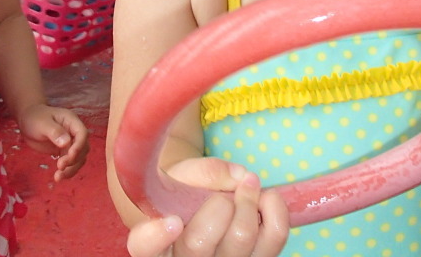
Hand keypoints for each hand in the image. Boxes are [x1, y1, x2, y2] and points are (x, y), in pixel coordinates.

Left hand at [16, 103, 89, 180]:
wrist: (27, 120)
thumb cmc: (34, 118)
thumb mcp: (42, 123)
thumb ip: (55, 132)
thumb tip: (66, 143)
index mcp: (71, 121)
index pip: (82, 134)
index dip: (79, 146)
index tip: (69, 156)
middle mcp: (74, 132)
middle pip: (83, 148)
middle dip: (74, 160)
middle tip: (59, 167)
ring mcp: (70, 142)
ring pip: (79, 158)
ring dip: (72, 169)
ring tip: (58, 177)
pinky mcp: (64, 151)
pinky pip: (71, 163)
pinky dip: (67, 171)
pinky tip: (58, 177)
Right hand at [126, 158, 288, 256]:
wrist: (202, 207)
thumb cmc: (184, 191)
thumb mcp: (181, 176)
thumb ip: (202, 173)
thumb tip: (240, 177)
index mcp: (156, 241)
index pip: (144, 248)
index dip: (154, 238)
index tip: (172, 221)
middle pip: (199, 243)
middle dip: (219, 205)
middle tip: (224, 193)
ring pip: (240, 240)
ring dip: (248, 203)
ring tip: (247, 187)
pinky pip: (275, 238)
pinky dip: (275, 209)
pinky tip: (264, 200)